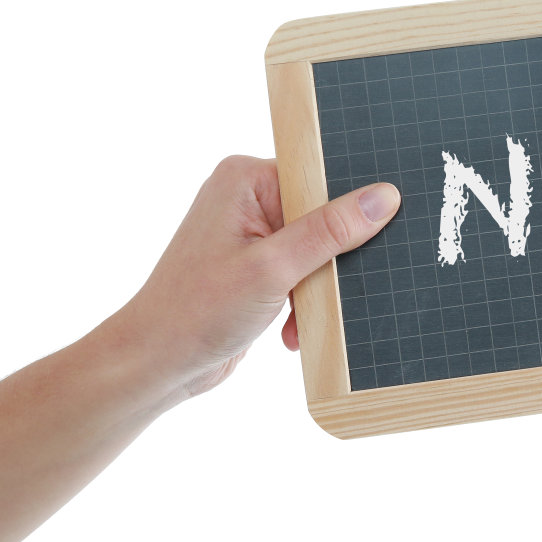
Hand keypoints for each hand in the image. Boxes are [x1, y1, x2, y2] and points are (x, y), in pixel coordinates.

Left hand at [120, 155, 399, 398]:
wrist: (158, 364)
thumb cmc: (197, 311)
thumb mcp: (274, 268)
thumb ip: (331, 231)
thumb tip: (384, 198)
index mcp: (245, 179)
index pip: (320, 176)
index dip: (348, 207)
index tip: (372, 236)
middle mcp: (248, 198)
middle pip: (323, 215)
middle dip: (331, 258)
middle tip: (332, 285)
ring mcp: (252, 233)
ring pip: (318, 250)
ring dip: (318, 288)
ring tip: (302, 314)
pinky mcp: (257, 266)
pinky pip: (303, 273)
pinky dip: (305, 301)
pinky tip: (291, 328)